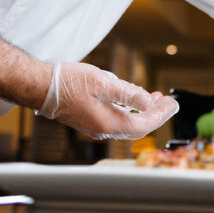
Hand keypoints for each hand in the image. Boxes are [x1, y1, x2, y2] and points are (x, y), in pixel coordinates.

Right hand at [38, 62, 178, 139]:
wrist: (40, 87)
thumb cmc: (68, 82)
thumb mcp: (103, 83)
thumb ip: (127, 93)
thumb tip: (147, 101)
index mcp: (108, 123)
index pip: (143, 124)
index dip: (161, 115)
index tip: (173, 105)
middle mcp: (103, 129)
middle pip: (137, 127)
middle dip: (155, 113)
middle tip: (168, 101)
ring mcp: (95, 126)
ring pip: (127, 123)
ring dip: (142, 110)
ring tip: (154, 97)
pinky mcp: (89, 120)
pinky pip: (116, 119)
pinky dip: (129, 110)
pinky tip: (132, 99)